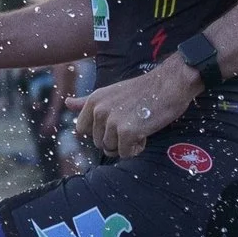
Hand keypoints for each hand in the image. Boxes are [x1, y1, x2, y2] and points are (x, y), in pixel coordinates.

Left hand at [67, 58, 200, 158]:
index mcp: (94, 100)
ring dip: (127, 144)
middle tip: (133, 123)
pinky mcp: (127, 131)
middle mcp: (99, 110)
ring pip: (111, 149)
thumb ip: (87, 102)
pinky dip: (137, 149)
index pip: (82, 129)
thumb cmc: (145, 89)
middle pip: (98, 142)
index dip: (100, 131)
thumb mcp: (112, 93)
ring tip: (140, 126)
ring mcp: (112, 121)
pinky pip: (126, 153)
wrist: (171, 83)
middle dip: (115, 139)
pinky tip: (146, 133)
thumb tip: (67, 103)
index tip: (117, 123)